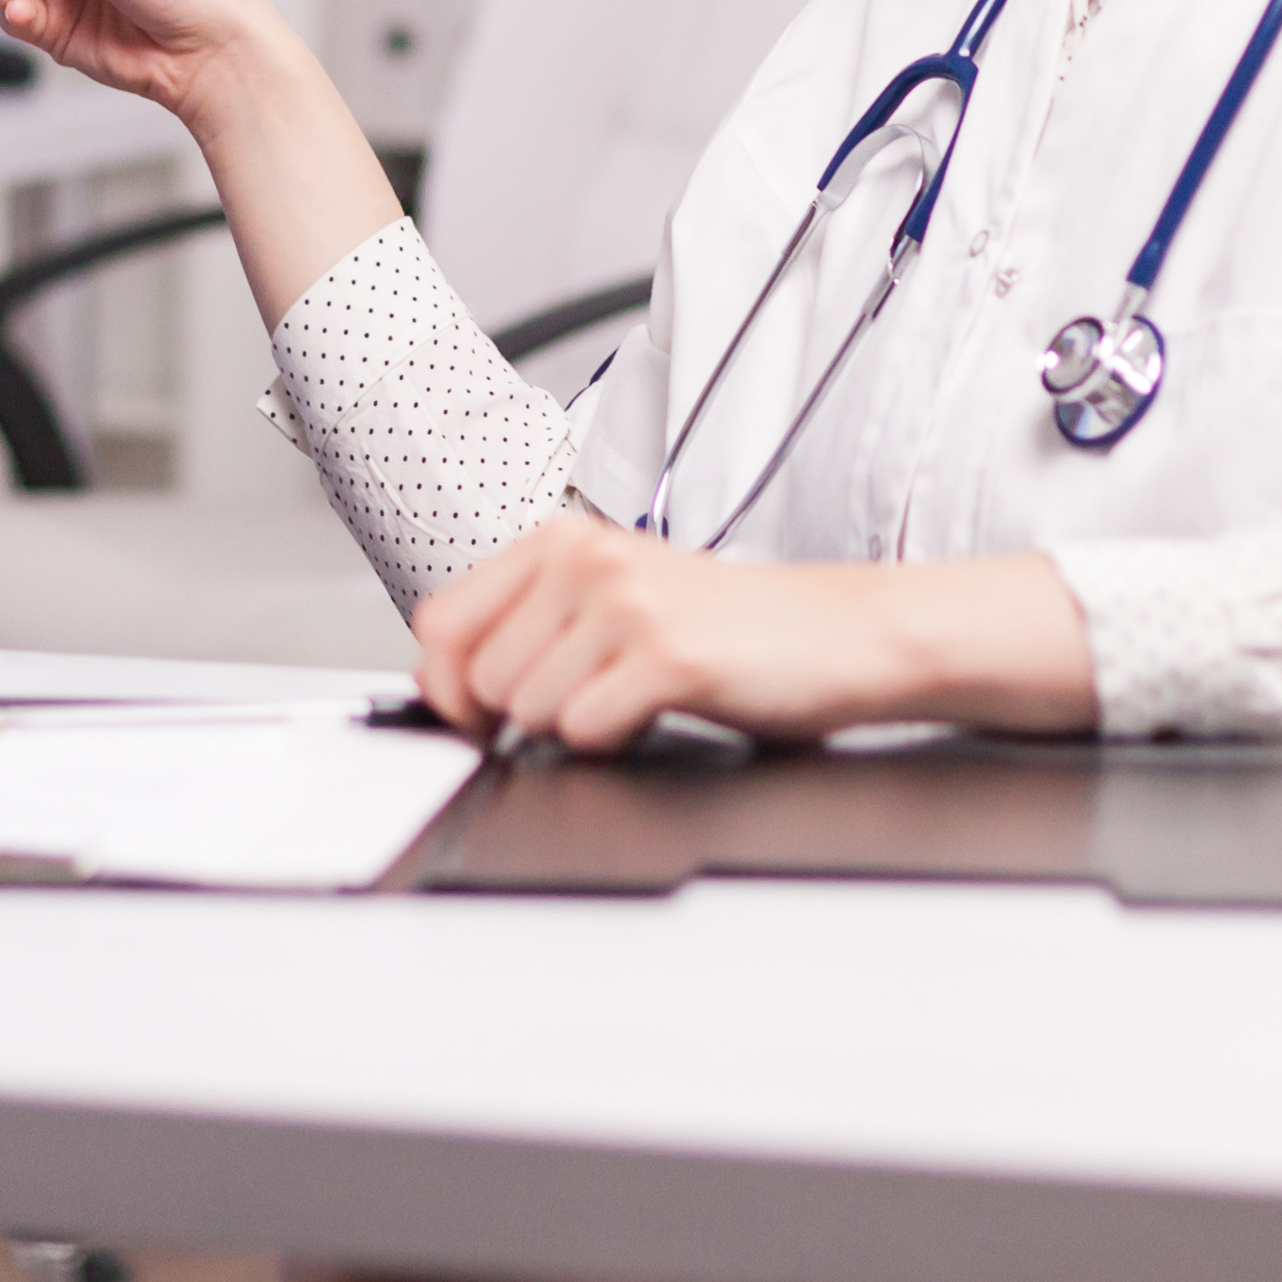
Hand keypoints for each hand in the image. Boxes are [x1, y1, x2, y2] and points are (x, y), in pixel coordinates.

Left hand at [409, 515, 1094, 749]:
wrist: (842, 633)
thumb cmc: (733, 625)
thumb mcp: (618, 596)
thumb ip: (534, 620)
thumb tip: (447, 682)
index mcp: (562, 539)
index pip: (439, 624)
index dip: (447, 686)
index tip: (481, 713)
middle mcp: (585, 559)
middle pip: (480, 681)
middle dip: (525, 715)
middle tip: (594, 699)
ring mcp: (626, 604)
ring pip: (528, 712)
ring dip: (577, 727)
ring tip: (636, 696)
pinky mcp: (667, 656)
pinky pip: (586, 733)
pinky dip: (617, 742)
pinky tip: (660, 711)